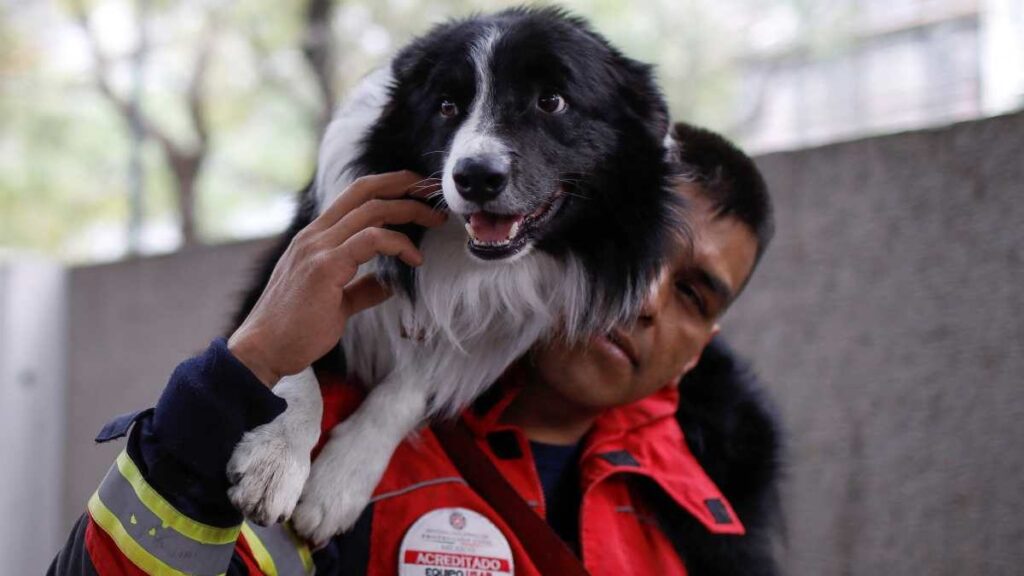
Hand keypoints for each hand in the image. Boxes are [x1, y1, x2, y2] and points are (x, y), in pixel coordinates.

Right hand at [228, 171, 444, 386]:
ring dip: (409, 210)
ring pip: (372, 210)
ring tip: (434, 222)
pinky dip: (399, 243)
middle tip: (433, 193)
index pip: (354, 195)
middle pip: (365, 191)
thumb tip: (389, 284)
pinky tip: (414, 259)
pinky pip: (371, 240)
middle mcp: (314, 235)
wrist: (263, 350)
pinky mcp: (325, 267)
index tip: (417, 191)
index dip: (388, 185)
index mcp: (315, 238)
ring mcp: (317, 248)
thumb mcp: (336, 301)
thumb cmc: (296, 329)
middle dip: (404, 185)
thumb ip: (361, 288)